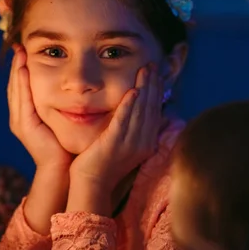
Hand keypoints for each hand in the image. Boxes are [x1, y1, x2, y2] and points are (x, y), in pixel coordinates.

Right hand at [7, 45, 71, 168]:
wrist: (63, 168)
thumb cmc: (66, 145)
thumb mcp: (61, 119)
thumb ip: (61, 104)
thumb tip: (72, 86)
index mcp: (26, 115)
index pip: (21, 87)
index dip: (21, 68)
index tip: (25, 50)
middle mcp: (19, 117)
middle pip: (15, 86)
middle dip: (17, 65)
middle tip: (19, 47)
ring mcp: (19, 122)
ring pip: (16, 90)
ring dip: (17, 71)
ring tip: (20, 53)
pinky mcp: (24, 126)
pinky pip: (22, 100)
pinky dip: (22, 84)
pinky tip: (24, 70)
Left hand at [67, 64, 163, 214]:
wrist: (92, 183)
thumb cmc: (103, 163)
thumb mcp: (122, 145)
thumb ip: (130, 129)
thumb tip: (136, 111)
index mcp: (146, 143)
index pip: (155, 112)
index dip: (156, 92)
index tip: (156, 75)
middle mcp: (142, 143)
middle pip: (151, 109)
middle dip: (153, 85)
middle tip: (152, 65)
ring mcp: (130, 144)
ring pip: (141, 112)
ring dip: (144, 89)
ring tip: (145, 71)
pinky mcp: (114, 145)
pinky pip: (124, 122)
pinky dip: (129, 106)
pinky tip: (132, 92)